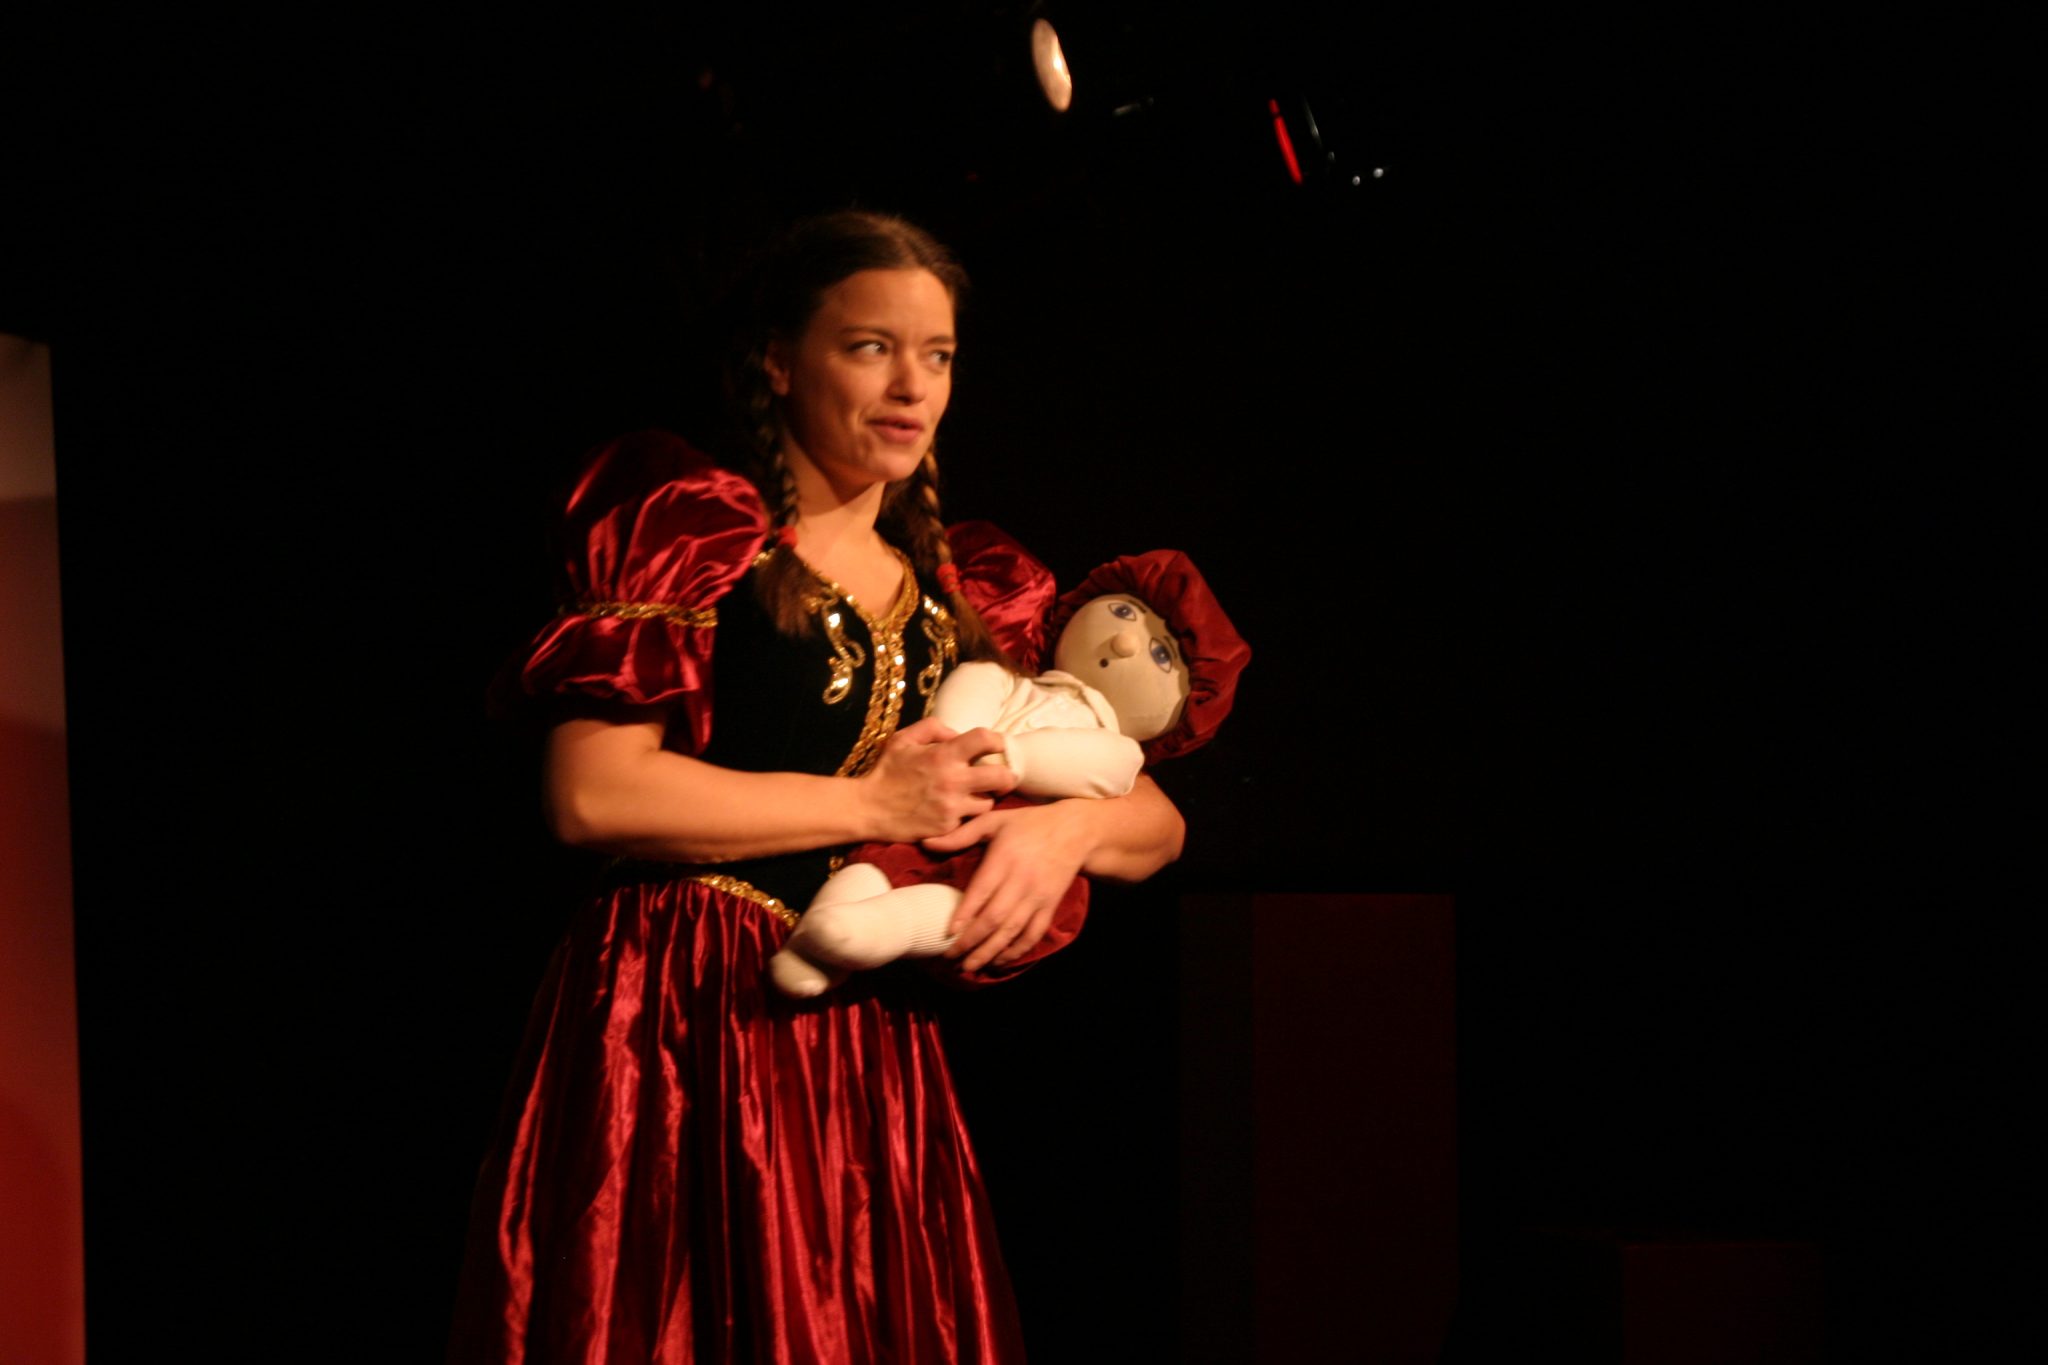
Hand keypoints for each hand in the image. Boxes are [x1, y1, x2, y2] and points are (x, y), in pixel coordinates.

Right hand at [860, 717, 1018, 842]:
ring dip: (985, 798)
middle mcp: (953, 781)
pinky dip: (966, 816)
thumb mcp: (903, 739)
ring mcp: (953, 807)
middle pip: (1002, 777)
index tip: (997, 746)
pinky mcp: (949, 828)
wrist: (869, 808)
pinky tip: (956, 811)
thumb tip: (958, 734)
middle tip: (1001, 776)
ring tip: (974, 795)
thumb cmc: (886, 771)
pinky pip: (970, 821)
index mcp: (943, 755)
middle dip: (1006, 776)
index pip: (985, 739)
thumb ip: (933, 728)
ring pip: (989, 803)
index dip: (997, 740)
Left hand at [923, 800, 1093, 970]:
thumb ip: (961, 834)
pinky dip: (1016, 951)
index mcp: (1005, 858)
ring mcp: (1038, 896)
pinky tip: (999, 961)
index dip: (964, 915)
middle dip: (971, 942)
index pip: (982, 892)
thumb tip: (926, 843)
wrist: (1075, 830)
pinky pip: (1033, 934)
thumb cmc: (1029, 824)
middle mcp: (1022, 881)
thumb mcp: (994, 820)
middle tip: (951, 957)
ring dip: (990, 952)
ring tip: (970, 967)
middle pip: (995, 918)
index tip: (948, 933)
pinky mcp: (1050, 906)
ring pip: (1012, 931)